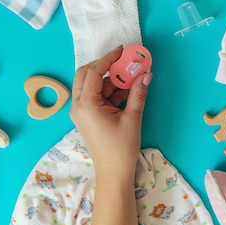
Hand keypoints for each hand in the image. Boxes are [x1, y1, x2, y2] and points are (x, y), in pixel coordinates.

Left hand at [70, 46, 151, 181]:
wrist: (114, 173)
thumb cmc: (121, 148)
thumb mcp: (132, 117)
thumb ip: (138, 93)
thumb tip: (147, 74)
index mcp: (86, 104)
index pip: (94, 72)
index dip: (109, 59)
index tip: (122, 51)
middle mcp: (78, 105)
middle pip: (86, 74)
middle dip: (105, 66)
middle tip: (123, 62)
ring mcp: (81, 111)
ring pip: (91, 85)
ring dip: (110, 80)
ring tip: (131, 80)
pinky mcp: (87, 116)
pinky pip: (95, 96)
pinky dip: (109, 91)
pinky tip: (126, 92)